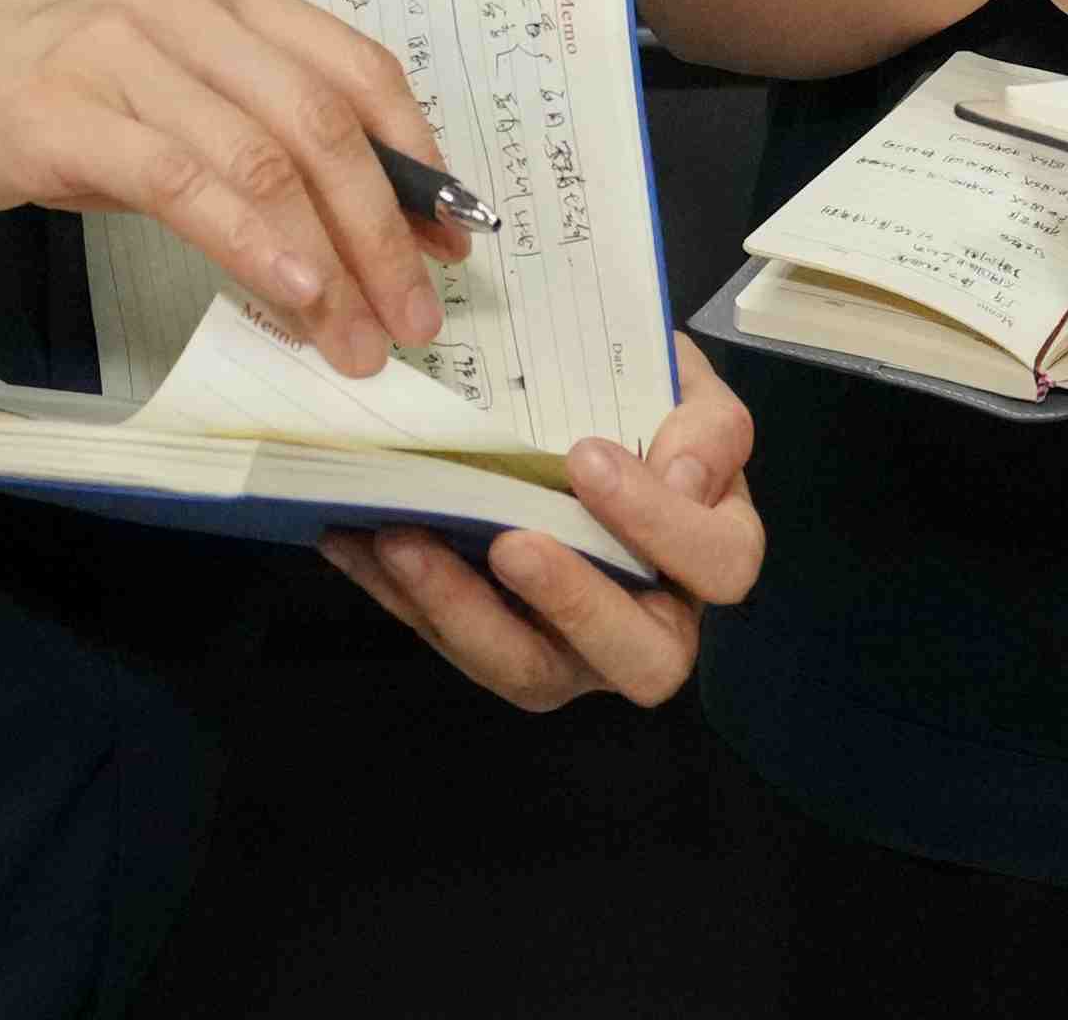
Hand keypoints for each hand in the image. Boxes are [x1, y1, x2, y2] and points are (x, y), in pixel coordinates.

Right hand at [0, 0, 468, 373]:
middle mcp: (186, 6)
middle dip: (386, 225)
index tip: (452, 238)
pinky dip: (253, 245)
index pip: (354, 65)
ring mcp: (124, 54)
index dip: (417, 155)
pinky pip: (186, 184)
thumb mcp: (167, 93)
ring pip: (265, 158)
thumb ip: (255, 130)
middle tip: (417, 312)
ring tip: (359, 338)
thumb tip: (366, 222)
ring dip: (329, 260)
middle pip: (322, 118)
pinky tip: (291, 299)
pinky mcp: (67, 116)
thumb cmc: (48, 99)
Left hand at [320, 370, 762, 711]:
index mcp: (710, 556)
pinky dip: (395, 592)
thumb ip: (706, 426)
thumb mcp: (690, 396)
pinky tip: (349, 538)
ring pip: (528, 671)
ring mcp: (572, 652)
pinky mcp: (497, 647)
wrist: (585, 422)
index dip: (659, 521)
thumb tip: (683, 477)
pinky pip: (448, 640)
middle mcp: (651, 625)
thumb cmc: (649, 413)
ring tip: (402, 539)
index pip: (717, 563)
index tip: (588, 457)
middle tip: (511, 543)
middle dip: (575, 603)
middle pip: (643, 661)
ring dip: (461, 610)